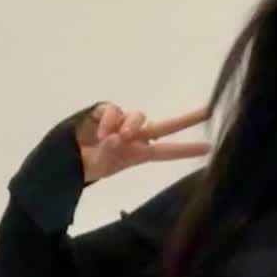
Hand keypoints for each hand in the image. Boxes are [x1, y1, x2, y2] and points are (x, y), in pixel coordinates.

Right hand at [77, 103, 210, 183]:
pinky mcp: (106, 112)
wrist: (67, 157)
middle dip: (186, 120)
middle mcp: (136, 137)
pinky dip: (110, 120)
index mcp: (140, 153)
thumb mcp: (103, 165)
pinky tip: (102, 133)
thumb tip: (116, 137)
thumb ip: (111, 153)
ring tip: (119, 138)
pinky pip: (114, 111)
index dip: (187, 150)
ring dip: (131, 126)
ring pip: (137, 117)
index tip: (209, 148)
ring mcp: (122, 123)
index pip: (168, 151)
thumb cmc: (88, 165)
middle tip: (208, 111)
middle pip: (166, 126)